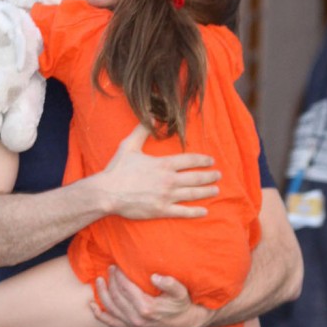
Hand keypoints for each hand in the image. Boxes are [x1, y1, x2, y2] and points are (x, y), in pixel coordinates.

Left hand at [90, 265, 215, 326]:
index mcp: (147, 307)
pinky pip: (111, 322)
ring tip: (98, 280)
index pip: (126, 288)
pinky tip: (92, 306)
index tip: (116, 266)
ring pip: (110, 308)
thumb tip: (155, 277)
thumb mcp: (180, 292)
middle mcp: (137, 318)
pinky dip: (99, 315)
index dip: (119, 276)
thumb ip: (170, 283)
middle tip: (110, 269)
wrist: (184, 324)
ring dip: (102, 293)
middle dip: (111, 281)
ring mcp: (132, 325)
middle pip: (116, 296)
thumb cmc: (181, 305)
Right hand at [98, 124, 219, 219]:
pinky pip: (183, 212)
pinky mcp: (161, 210)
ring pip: (193, 194)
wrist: (107, 193)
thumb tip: (152, 114)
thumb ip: (142, 130)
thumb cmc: (117, 170)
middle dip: (209, 176)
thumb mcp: (129, 145)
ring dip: (206, 192)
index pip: (190, 161)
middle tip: (218, 175)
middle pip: (195, 177)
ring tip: (216, 191)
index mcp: (163, 164)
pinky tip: (204, 211)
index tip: (211, 161)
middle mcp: (169, 180)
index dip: (203, 160)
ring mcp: (166, 196)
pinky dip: (195, 212)